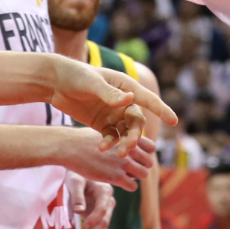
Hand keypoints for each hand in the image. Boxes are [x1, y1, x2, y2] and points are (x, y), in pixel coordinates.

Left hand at [49, 56, 178, 151]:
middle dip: (135, 134)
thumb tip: (130, 99)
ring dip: (124, 142)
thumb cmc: (76, 75)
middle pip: (136, 121)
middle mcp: (123, 100)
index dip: (162, 110)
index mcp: (126, 86)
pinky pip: (111, 136)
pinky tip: (102, 148)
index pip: (148, 99)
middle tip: (130, 147)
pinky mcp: (101, 123)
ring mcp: (113, 113)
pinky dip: (109, 143)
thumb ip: (110, 93)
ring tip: (119, 153)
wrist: (55, 82)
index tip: (174, 121)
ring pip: (125, 132)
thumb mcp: (92, 83)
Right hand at [63, 126, 157, 189]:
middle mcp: (129, 149)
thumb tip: (126, 138)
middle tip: (130, 169)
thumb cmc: (85, 139)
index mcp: (128, 136)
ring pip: (143, 175)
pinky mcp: (115, 176)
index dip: (145, 154)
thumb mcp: (107, 130)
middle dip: (142, 166)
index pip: (151, 147)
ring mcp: (123, 163)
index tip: (136, 157)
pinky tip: (118, 182)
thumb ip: (120, 136)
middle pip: (149, 162)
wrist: (70, 147)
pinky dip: (128, 186)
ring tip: (124, 175)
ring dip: (135, 177)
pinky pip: (133, 186)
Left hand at [74, 179, 116, 228]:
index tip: (82, 227)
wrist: (78, 176)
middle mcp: (108, 203)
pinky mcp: (98, 219)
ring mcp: (104, 212)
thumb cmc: (76, 176)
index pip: (102, 209)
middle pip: (104, 222)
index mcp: (105, 191)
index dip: (93, 219)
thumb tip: (78, 212)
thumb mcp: (75, 182)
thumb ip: (77, 196)